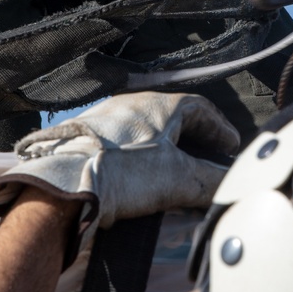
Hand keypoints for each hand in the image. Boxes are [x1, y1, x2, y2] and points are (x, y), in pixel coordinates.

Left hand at [0, 92, 239, 239]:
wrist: (63, 187)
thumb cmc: (123, 174)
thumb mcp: (178, 179)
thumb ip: (209, 181)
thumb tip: (229, 185)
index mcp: (157, 104)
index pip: (199, 108)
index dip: (219, 128)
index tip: (229, 145)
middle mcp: (130, 104)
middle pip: (172, 120)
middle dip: (194, 142)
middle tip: (207, 162)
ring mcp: (104, 120)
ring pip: (146, 133)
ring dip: (166, 153)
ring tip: (176, 177)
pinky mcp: (85, 141)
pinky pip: (122, 147)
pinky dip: (140, 161)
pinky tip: (140, 183)